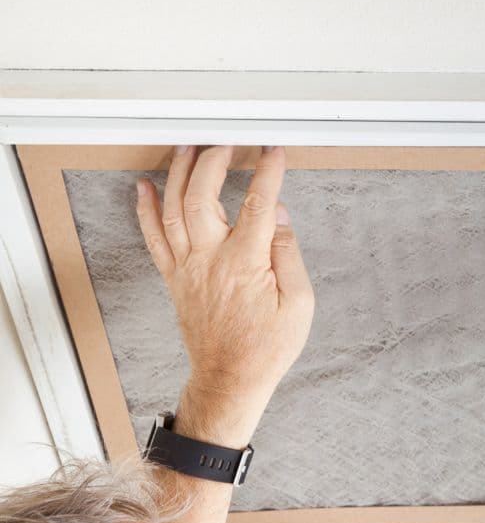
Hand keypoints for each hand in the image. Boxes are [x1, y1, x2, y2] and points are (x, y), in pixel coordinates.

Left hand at [135, 146, 313, 443]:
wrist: (230, 378)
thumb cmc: (267, 347)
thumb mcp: (299, 304)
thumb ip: (288, 255)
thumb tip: (279, 217)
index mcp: (245, 263)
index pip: (258, 205)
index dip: (267, 173)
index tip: (273, 152)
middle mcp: (210, 259)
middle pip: (202, 196)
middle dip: (214, 162)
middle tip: (228, 144)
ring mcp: (188, 267)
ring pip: (174, 209)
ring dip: (179, 175)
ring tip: (188, 149)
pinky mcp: (175, 278)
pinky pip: (154, 238)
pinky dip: (147, 210)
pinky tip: (147, 188)